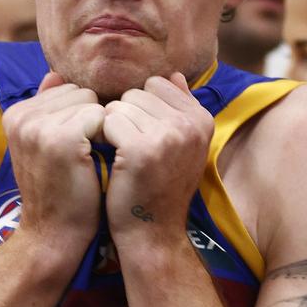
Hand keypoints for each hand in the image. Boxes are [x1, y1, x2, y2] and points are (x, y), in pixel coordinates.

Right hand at [1, 72, 105, 250]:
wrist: (53, 234)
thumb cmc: (59, 190)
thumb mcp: (44, 145)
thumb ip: (48, 108)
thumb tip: (55, 74)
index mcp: (16, 114)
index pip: (67, 89)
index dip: (81, 117)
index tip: (74, 147)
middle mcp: (21, 116)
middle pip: (81, 92)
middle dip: (91, 120)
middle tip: (82, 156)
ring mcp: (39, 126)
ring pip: (93, 103)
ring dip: (100, 129)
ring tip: (86, 160)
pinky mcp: (61, 139)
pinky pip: (101, 116)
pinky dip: (107, 137)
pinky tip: (94, 161)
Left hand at [102, 73, 213, 245]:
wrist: (152, 232)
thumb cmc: (160, 186)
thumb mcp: (182, 145)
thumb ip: (178, 107)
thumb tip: (172, 74)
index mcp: (202, 120)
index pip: (157, 84)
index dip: (142, 108)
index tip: (145, 135)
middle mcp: (190, 125)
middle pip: (136, 93)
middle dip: (126, 116)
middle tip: (132, 149)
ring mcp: (168, 136)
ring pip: (119, 105)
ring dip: (113, 128)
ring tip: (124, 156)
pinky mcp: (142, 150)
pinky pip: (108, 121)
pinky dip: (104, 138)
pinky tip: (114, 160)